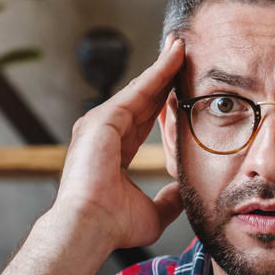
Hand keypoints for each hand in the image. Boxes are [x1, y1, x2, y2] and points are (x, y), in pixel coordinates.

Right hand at [49, 36, 184, 248]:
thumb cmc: (113, 226)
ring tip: (182, 46)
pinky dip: (157, 73)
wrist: (89, 228)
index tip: (182, 85)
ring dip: (162, 67)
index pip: (144, 120)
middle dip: (163, 75)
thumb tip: (184, 193)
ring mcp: (99, 124)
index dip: (163, 102)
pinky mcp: (102, 119)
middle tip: (182, 51)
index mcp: (113, 154)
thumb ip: (169, 199)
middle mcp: (103, 134)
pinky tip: (174, 57)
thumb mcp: (153, 212)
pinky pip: (136, 91)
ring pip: (140, 89)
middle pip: (141, 98)